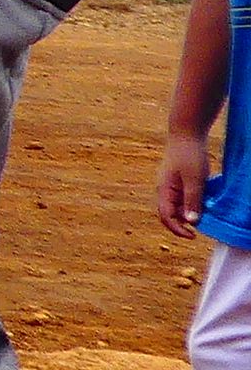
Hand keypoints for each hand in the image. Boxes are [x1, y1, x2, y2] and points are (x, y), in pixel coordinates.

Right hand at [163, 126, 214, 240]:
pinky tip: (205, 198)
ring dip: (191, 211)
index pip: (166, 217)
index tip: (193, 236)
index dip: (178, 230)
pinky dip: (193, 202)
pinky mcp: (178, 180)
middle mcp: (164, 190)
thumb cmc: (189, 154)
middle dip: (185, 222)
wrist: (186, 133)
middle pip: (171, 214)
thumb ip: (192, 200)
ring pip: (178, 206)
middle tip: (204, 224)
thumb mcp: (194, 179)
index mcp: (164, 190)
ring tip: (207, 209)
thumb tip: (191, 222)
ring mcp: (170, 185)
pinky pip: (183, 197)